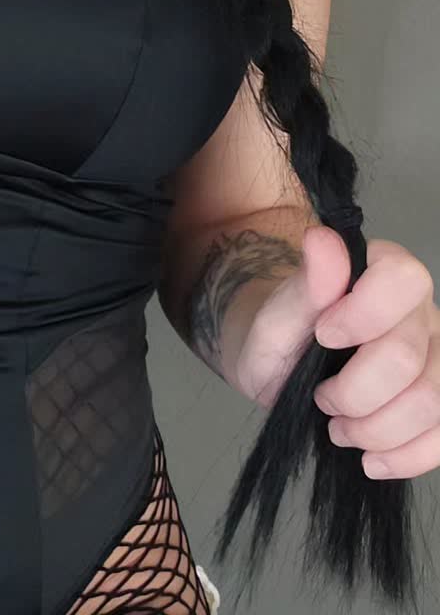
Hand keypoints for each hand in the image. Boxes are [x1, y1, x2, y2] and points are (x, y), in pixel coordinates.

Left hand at [236, 226, 438, 478]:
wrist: (285, 370)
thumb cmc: (279, 336)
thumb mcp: (275, 315)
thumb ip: (304, 286)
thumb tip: (322, 240)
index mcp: (382, 270)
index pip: (401, 281)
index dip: (363, 315)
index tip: (322, 336)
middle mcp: (421, 310)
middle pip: (408, 359)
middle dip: (356, 393)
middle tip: (322, 400)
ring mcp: (438, 356)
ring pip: (432, 403)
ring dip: (377, 430)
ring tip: (340, 430)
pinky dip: (406, 457)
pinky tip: (371, 460)